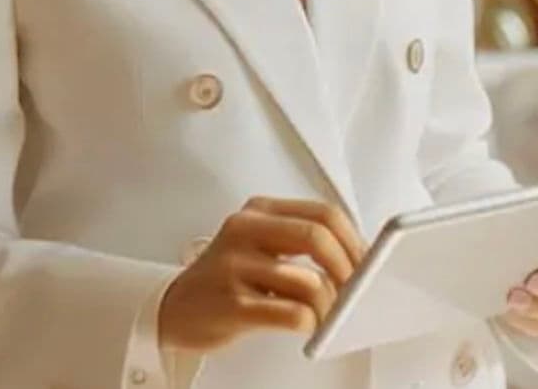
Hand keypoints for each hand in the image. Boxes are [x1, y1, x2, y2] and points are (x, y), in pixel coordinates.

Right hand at [158, 197, 366, 352]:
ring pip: (308, 281)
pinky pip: (291, 313)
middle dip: (349, 267)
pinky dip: (311, 322)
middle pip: (318, 237)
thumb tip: (354, 257)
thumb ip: (298, 242)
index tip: (366, 262)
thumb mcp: (257, 244)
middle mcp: (244, 231)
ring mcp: (235, 267)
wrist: (171, 308)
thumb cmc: (224, 279)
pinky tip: (307, 326)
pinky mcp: (232, 305)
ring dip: (331, 304)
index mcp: (258, 211)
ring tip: (330, 313)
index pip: (323, 213)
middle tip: (356, 289)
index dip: (354, 239)